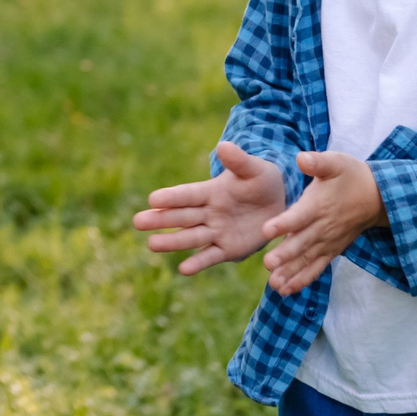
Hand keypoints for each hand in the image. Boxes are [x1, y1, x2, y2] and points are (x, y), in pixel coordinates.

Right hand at [131, 141, 286, 274]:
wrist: (278, 205)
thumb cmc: (262, 182)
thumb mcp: (254, 169)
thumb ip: (238, 161)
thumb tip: (223, 145)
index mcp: (211, 191)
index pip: (188, 195)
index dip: (172, 197)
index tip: (153, 199)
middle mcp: (208, 212)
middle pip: (181, 217)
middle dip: (160, 219)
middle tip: (138, 222)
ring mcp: (216, 232)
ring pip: (190, 237)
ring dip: (172, 242)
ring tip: (152, 245)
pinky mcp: (228, 249)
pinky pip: (211, 256)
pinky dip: (198, 263)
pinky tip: (183, 270)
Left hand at [259, 150, 383, 295]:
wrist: (377, 196)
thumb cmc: (351, 175)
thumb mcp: (336, 162)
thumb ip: (318, 162)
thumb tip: (301, 158)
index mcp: (319, 204)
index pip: (299, 216)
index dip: (283, 223)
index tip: (266, 230)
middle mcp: (323, 226)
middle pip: (302, 242)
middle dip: (285, 254)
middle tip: (268, 264)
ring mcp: (327, 241)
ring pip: (307, 259)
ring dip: (291, 272)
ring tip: (275, 285)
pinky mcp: (330, 251)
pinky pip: (316, 268)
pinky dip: (303, 280)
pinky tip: (286, 291)